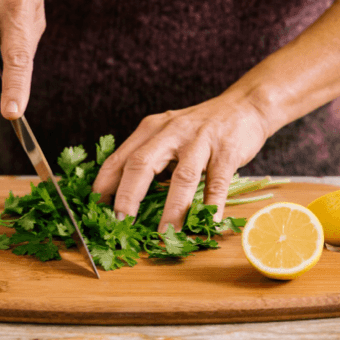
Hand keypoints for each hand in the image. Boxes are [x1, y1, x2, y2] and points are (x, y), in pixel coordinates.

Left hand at [92, 92, 268, 231]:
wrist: (244, 106)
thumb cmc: (199, 128)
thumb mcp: (167, 134)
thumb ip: (149, 159)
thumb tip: (124, 199)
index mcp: (150, 129)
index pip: (119, 158)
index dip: (104, 185)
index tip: (95, 211)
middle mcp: (171, 132)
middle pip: (141, 164)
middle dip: (127, 196)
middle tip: (120, 224)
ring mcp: (200, 141)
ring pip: (182, 177)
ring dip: (172, 209)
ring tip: (164, 234)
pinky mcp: (226, 152)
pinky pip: (217, 183)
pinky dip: (212, 206)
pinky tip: (208, 223)